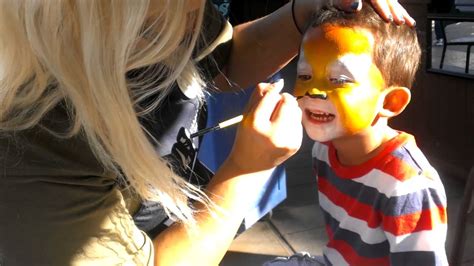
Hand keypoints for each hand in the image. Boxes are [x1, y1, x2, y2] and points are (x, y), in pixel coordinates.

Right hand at [227, 80, 302, 173]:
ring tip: (278, 118)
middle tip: (275, 106)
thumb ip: (258, 95)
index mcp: (256, 123)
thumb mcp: (245, 115)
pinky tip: (282, 129)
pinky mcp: (296, 145)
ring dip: (289, 109)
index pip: (271, 96)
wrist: (251, 165)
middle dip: (284, 98)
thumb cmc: (247, 136)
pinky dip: (292, 121)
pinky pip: (299, 122)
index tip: (272, 91)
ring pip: (296, 110)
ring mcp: (287, 140)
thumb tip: (279, 82)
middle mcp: (273, 132)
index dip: (272, 91)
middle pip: (288, 101)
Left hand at [294, 0, 414, 31]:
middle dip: (394, 10)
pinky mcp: (369, 0)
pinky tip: (405, 20)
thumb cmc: (316, 5)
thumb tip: (357, 5)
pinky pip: (386, 4)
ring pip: (389, 0)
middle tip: (401, 23)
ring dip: (399, 11)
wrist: (312, 6)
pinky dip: (396, 12)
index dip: (382, 7)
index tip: (388, 20)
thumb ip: (340, 3)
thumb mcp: (325, 3)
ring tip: (408, 23)